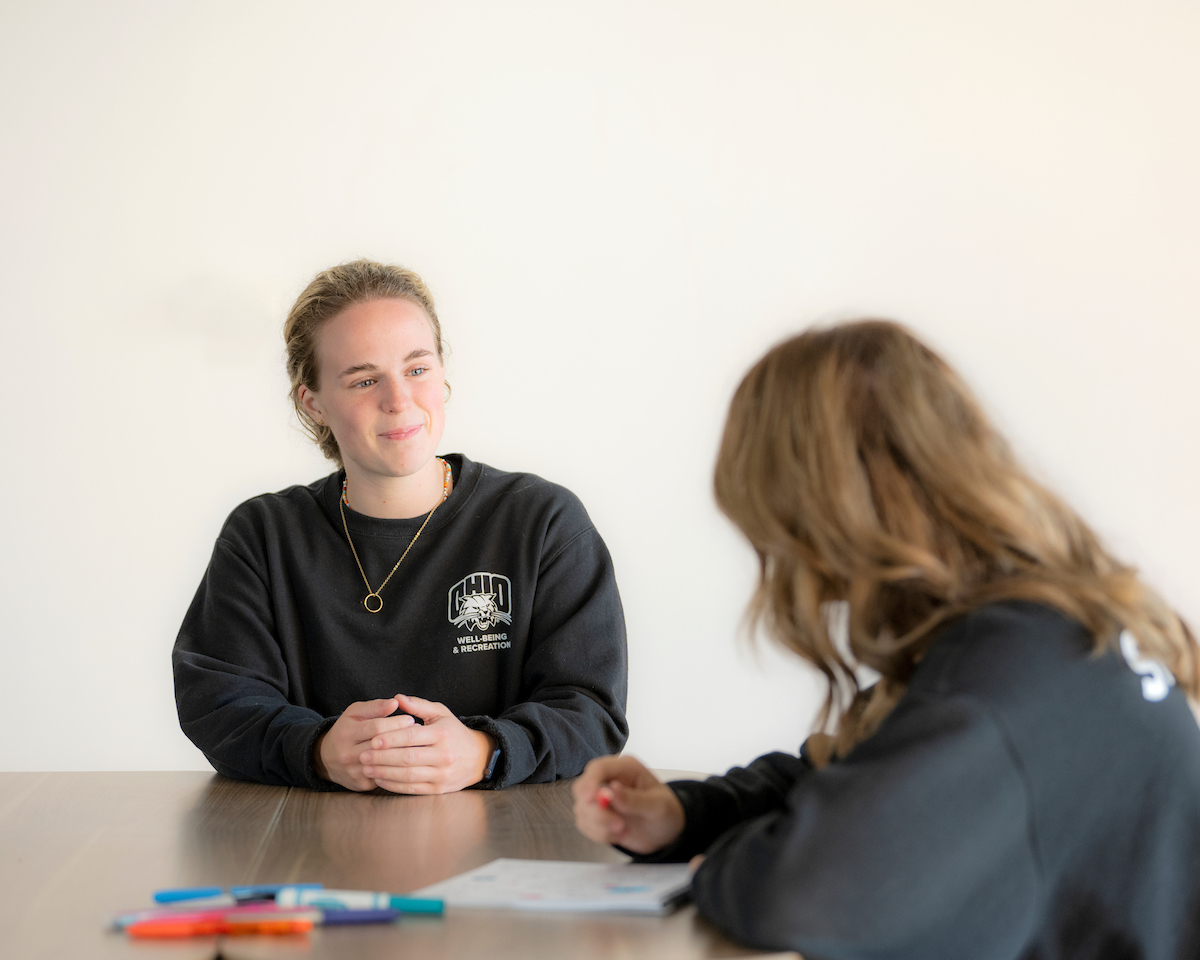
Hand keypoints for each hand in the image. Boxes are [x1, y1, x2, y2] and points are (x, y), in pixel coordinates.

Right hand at [314, 698, 416, 790]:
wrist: (327, 759)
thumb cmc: (346, 730)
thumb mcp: (355, 713)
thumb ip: (375, 707)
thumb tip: (395, 703)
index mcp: (346, 733)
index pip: (376, 727)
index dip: (396, 722)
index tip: (410, 719)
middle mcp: (347, 754)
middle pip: (381, 746)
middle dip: (403, 737)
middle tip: (419, 731)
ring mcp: (354, 771)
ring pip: (384, 763)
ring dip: (403, 754)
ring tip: (417, 744)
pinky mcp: (361, 784)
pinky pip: (384, 776)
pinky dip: (398, 768)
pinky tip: (408, 761)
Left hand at [359, 694, 494, 794]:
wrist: (477, 757)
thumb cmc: (454, 733)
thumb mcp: (441, 713)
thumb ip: (418, 705)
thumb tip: (397, 698)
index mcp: (442, 734)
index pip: (412, 737)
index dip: (391, 739)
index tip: (373, 739)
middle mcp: (443, 755)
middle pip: (407, 758)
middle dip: (382, 758)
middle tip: (363, 755)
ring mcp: (441, 774)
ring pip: (408, 776)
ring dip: (384, 773)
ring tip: (367, 768)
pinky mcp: (438, 789)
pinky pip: (412, 789)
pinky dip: (394, 785)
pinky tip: (380, 779)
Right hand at [572, 755, 684, 853]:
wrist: (665, 831)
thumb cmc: (665, 811)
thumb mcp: (658, 806)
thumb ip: (635, 799)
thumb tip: (612, 790)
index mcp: (625, 768)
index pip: (599, 768)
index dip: (591, 782)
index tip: (592, 799)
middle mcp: (609, 779)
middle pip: (583, 788)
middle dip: (596, 810)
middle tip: (618, 824)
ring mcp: (600, 797)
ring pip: (582, 808)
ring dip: (600, 825)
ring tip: (623, 829)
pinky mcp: (595, 815)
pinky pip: (584, 824)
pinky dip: (599, 833)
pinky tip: (617, 834)